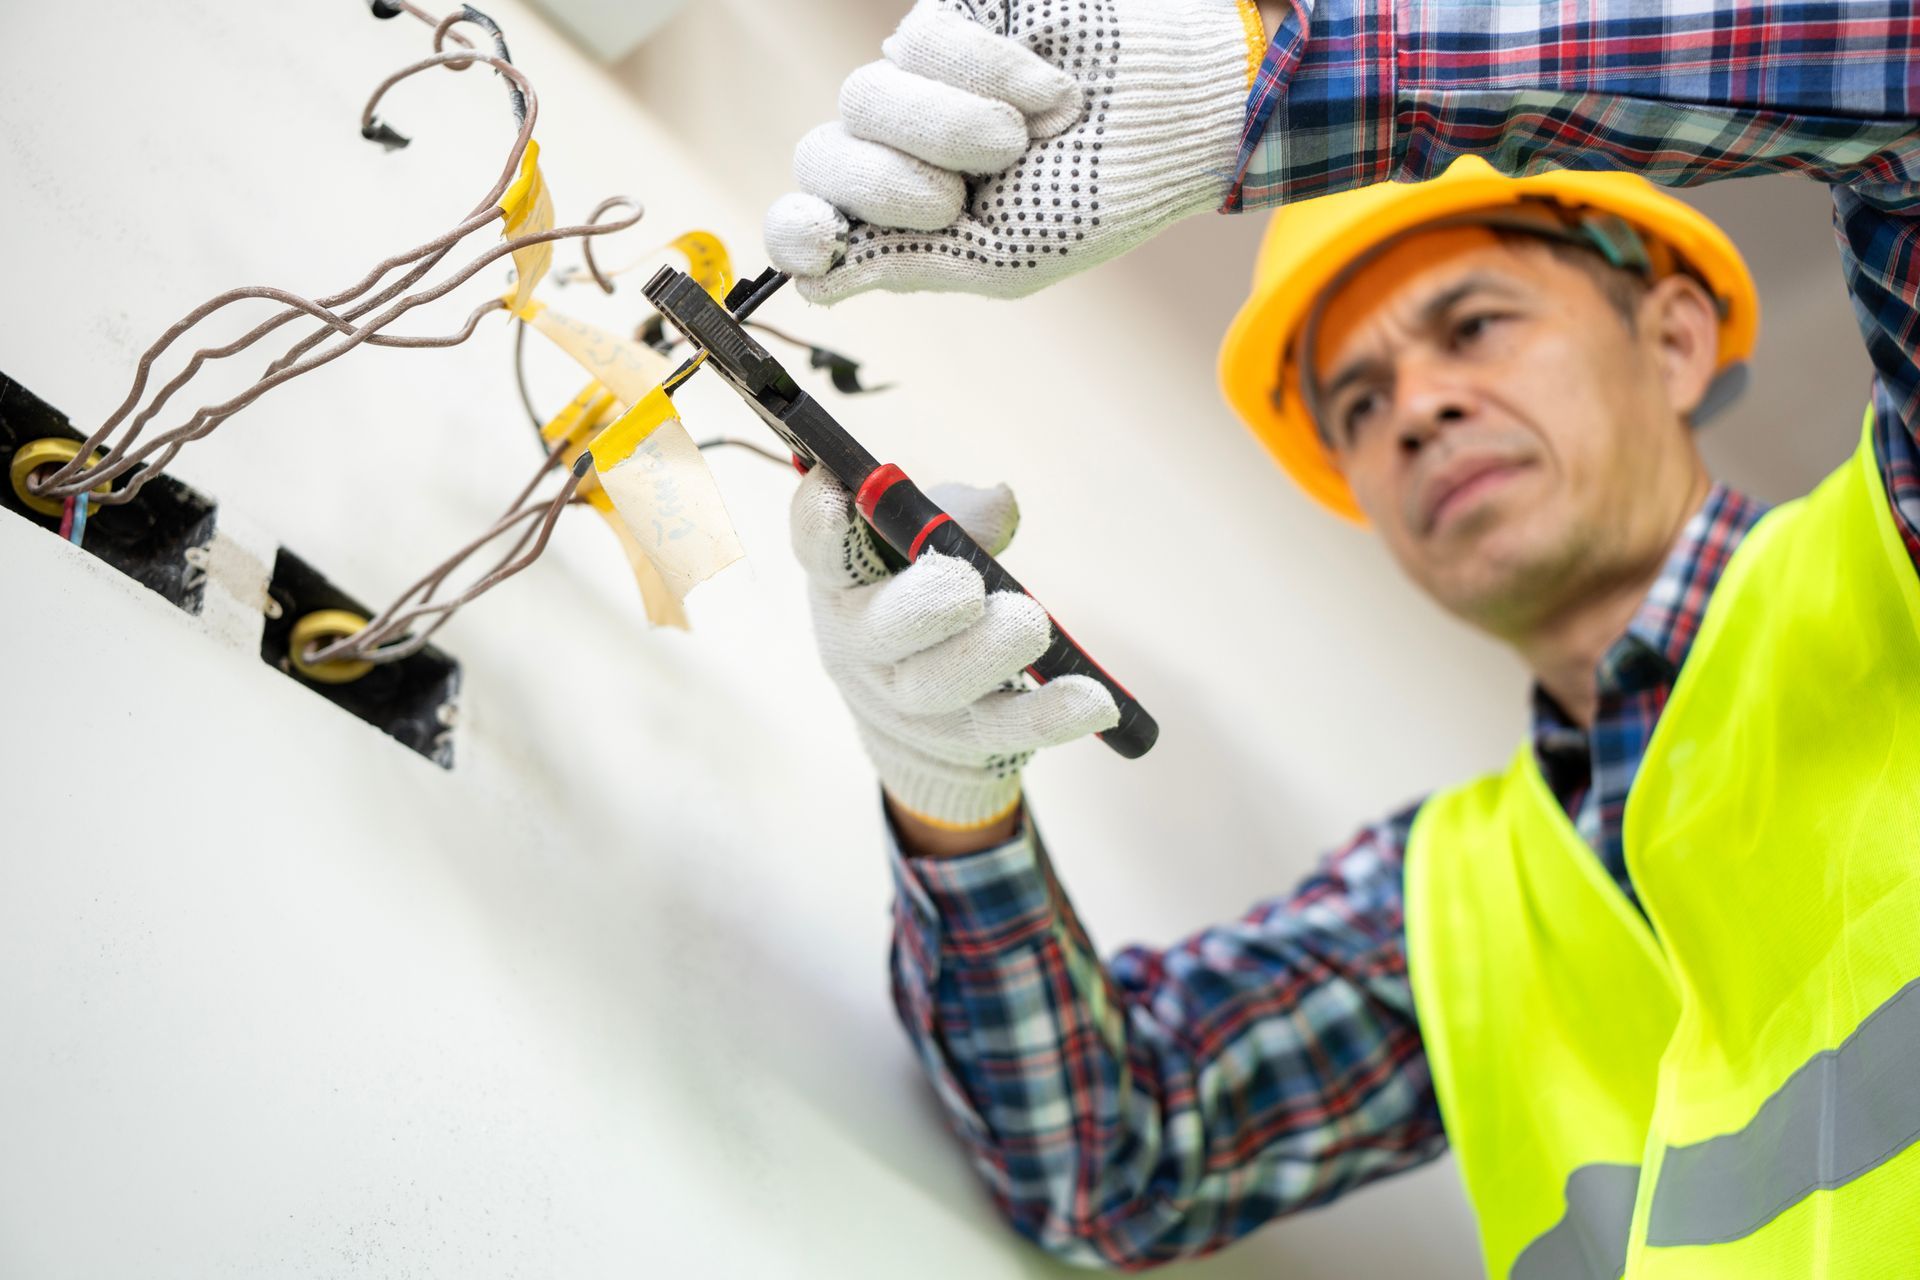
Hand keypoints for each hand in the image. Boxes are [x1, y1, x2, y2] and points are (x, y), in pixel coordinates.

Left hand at [765, 0, 1261, 303]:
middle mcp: (896, 149)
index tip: (821, 234)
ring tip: (1026, 136)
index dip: (796, 230)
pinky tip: (1049, 90)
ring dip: (950, 127)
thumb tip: (816, 280)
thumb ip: (909, 264)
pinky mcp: (949, 21)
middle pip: (821, 158)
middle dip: (887, 184)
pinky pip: (920, 39)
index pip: (806, 223)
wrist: (1180, 113)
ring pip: (864, 96)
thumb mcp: (1008, 257)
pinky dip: (990, 72)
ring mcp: (918, 83)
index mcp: (902, 223)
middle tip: (962, 195)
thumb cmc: (1102, 194)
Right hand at [790, 467, 1118, 829]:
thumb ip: (954, 515)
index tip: (838, 494)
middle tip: (965, 586)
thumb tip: (998, 503)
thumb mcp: (926, 542)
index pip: (817, 551)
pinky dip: (1051, 714)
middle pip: (879, 630)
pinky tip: (1096, 700)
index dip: (820, 525)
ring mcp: (905, 700)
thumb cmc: (920, 594)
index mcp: (843, 578)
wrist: (915, 716)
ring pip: (937, 687)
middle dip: (923, 605)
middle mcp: (860, 643)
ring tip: (1030, 624)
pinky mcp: (959, 739)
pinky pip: (1005, 729)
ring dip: (987, 655)